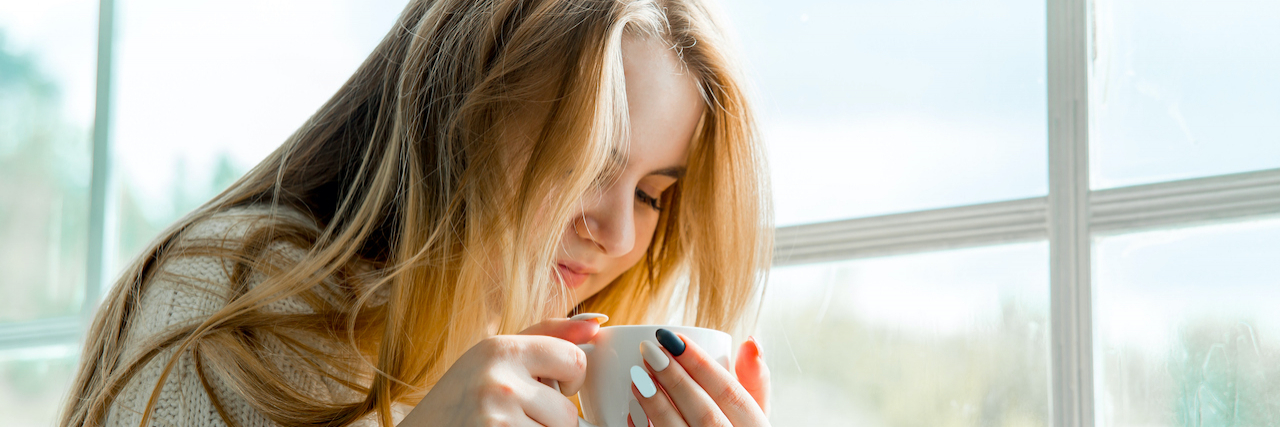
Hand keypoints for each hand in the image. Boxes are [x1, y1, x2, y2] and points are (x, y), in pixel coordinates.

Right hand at [399, 314, 606, 426]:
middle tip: (515, 419)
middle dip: (550, 422)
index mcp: (500, 349)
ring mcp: (497, 417)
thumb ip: (548, 336)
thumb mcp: (496, 358)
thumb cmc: (461, 400)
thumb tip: (597, 323)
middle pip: (567, 413)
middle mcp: (498, 380)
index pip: (575, 360)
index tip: (553, 388)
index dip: (571, 381)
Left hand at [630, 330, 770, 426]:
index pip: (732, 393)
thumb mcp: (757, 417)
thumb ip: (755, 381)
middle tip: (649, 351)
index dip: (701, 364)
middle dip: (675, 379)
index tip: (672, 339)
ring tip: (636, 376)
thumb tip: (749, 341)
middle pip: (705, 414)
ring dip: (656, 405)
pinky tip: (630, 411)